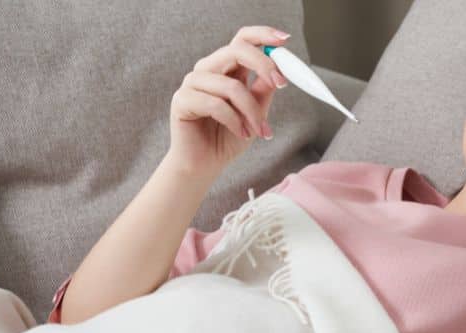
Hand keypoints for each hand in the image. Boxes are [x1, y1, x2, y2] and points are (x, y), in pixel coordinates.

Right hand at [167, 25, 291, 175]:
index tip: (284, 40)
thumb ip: (265, 89)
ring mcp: (192, 83)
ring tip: (258, 131)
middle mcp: (208, 70)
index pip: (242, 39)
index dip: (262, 35)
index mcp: (226, 68)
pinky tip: (240, 133)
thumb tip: (280, 69)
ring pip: (231, 86)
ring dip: (251, 111)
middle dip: (264, 66)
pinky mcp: (182, 100)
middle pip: (236, 51)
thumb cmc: (229, 137)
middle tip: (282, 84)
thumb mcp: (256, 111)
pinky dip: (234, 121)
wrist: (205, 165)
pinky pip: (215, 104)